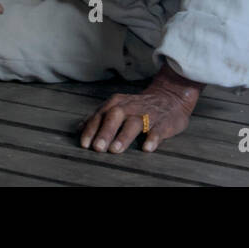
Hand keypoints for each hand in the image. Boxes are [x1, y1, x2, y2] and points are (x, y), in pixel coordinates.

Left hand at [80, 65, 201, 153]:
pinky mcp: (163, 123)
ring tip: (115, 149)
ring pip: (134, 124)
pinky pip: (158, 130)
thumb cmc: (137, 107)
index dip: (91, 130)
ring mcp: (147, 114)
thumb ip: (99, 117)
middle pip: (115, 116)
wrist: (170, 98)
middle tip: (97, 147)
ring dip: (124, 136)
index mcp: (117, 103)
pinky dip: (152, 138)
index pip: (100, 115)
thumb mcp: (117, 106)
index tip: (84, 144)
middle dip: (105, 132)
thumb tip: (79, 129)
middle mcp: (130, 107)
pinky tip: (147, 147)